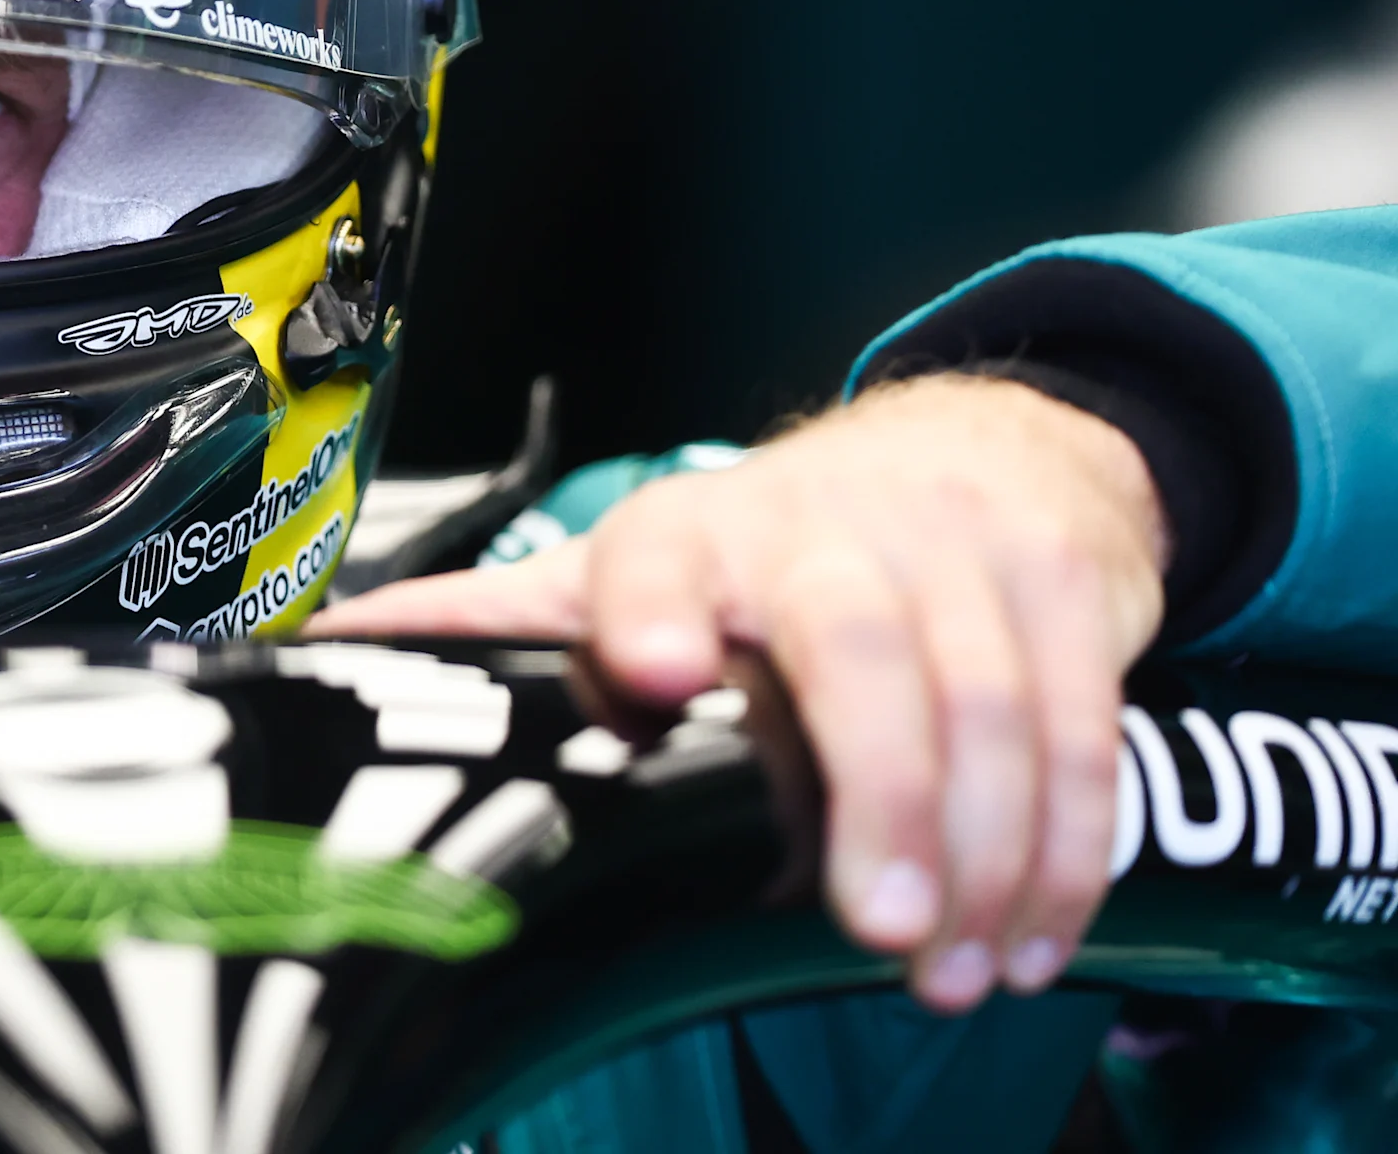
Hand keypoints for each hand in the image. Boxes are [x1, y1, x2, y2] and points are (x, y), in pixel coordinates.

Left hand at [315, 374, 1167, 1010]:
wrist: (973, 443)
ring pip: (990, 701)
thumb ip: (497, 629)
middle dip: (876, 790)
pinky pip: (1084, 726)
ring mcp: (956, 552)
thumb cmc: (765, 543)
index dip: (648, 608)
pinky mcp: (1069, 588)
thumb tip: (327, 664)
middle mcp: (825, 530)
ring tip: (955, 968)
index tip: (646, 667)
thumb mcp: (625, 567)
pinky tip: (1035, 932)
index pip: (656, 555)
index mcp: (690, 535)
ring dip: (988, 853)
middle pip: (855, 647)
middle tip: (877, 924)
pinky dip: (1070, 844)